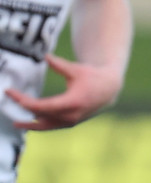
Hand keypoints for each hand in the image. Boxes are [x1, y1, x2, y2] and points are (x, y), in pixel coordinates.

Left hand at [5, 53, 121, 130]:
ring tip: (16, 123)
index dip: (23, 100)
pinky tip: (30, 122)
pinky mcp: (70, 123)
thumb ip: (59, 65)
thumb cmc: (92, 77)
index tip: (10, 92)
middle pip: (40, 116)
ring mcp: (71, 121)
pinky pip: (52, 126)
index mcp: (72, 102)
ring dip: (30, 124)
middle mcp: (70, 116)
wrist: (108, 91)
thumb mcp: (76, 69)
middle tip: (9, 98)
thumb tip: (45, 56)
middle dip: (23, 108)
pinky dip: (40, 124)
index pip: (41, 106)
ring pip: (46, 126)